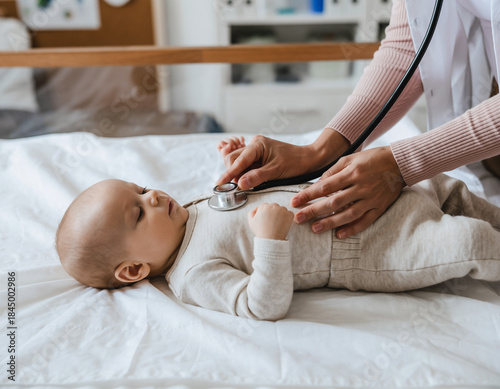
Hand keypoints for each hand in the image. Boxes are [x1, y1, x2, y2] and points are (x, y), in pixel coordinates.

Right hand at [217, 132, 348, 189]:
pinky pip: (246, 165)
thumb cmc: (295, 163)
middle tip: (235, 188)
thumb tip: (240, 184)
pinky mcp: (259, 157)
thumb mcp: (276, 172)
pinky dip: (245, 174)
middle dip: (232, 173)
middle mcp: (254, 145)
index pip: (238, 160)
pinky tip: (248, 181)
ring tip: (243, 185)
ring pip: (238, 163)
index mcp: (257, 145)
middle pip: (233, 159)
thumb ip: (257, 177)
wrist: (310, 159)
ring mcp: (256, 150)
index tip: (220, 184)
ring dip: (238, 174)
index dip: (229, 173)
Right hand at [248, 203, 293, 240]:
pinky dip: (287, 218)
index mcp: (264, 206)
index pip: (265, 206)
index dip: (266, 213)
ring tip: (277, 224)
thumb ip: (251, 212)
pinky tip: (283, 224)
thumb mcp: (251, 221)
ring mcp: (282, 210)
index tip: (267, 220)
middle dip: (274, 213)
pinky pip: (289, 214)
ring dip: (281, 214)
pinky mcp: (289, 214)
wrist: (270, 239)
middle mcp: (273, 206)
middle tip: (272, 222)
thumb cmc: (260, 231)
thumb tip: (257, 208)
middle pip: (274, 206)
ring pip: (282, 209)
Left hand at [291, 146, 404, 238]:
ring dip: (330, 223)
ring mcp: (371, 198)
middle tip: (298, 219)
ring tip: (314, 229)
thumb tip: (318, 185)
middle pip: (334, 202)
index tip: (294, 202)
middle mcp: (361, 186)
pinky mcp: (380, 207)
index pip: (325, 186)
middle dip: (314, 211)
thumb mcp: (350, 158)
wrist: (400, 162)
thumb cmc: (371, 159)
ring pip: (348, 214)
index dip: (308, 195)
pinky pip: (366, 221)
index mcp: (352, 172)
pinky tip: (339, 234)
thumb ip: (333, 171)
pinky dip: (353, 229)